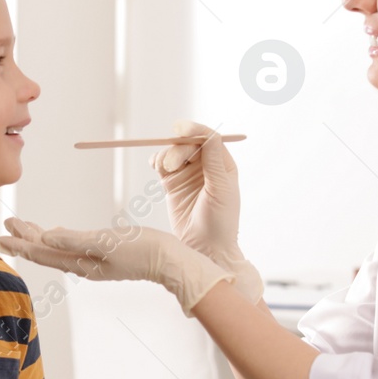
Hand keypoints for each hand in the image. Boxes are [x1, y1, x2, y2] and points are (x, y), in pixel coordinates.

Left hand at [0, 217, 233, 315]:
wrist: (171, 261)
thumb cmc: (142, 251)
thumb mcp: (105, 242)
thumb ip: (74, 239)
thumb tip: (46, 237)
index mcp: (80, 262)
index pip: (42, 253)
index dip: (20, 244)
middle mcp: (82, 263)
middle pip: (46, 250)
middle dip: (25, 237)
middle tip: (5, 226)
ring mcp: (93, 259)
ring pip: (57, 247)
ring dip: (39, 237)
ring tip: (22, 227)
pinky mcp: (104, 252)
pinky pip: (72, 245)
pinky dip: (59, 238)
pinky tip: (55, 233)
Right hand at [151, 120, 241, 258]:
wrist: (205, 249)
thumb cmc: (221, 222)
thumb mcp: (220, 189)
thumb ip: (213, 161)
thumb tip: (208, 134)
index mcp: (223, 165)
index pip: (208, 138)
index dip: (194, 130)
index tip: (180, 129)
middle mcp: (205, 166)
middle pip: (187, 143)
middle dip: (177, 149)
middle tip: (171, 166)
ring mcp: (187, 174)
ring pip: (172, 152)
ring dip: (165, 155)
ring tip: (163, 169)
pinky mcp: (172, 184)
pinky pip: (162, 165)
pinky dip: (156, 161)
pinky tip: (155, 166)